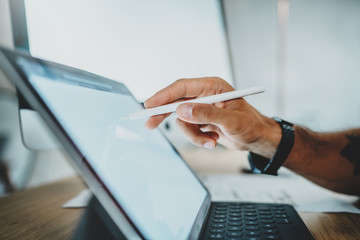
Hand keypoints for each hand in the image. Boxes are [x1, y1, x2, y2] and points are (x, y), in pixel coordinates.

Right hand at [144, 77, 279, 156]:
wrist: (257, 139)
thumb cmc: (251, 125)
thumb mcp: (231, 120)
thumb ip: (206, 114)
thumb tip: (182, 110)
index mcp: (212, 87)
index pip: (182, 87)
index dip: (164, 95)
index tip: (150, 104)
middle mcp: (205, 95)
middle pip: (175, 102)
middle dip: (165, 115)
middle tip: (150, 124)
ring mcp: (202, 109)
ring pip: (182, 121)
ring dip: (193, 135)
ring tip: (210, 142)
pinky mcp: (201, 121)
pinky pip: (189, 130)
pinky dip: (198, 139)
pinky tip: (212, 142)